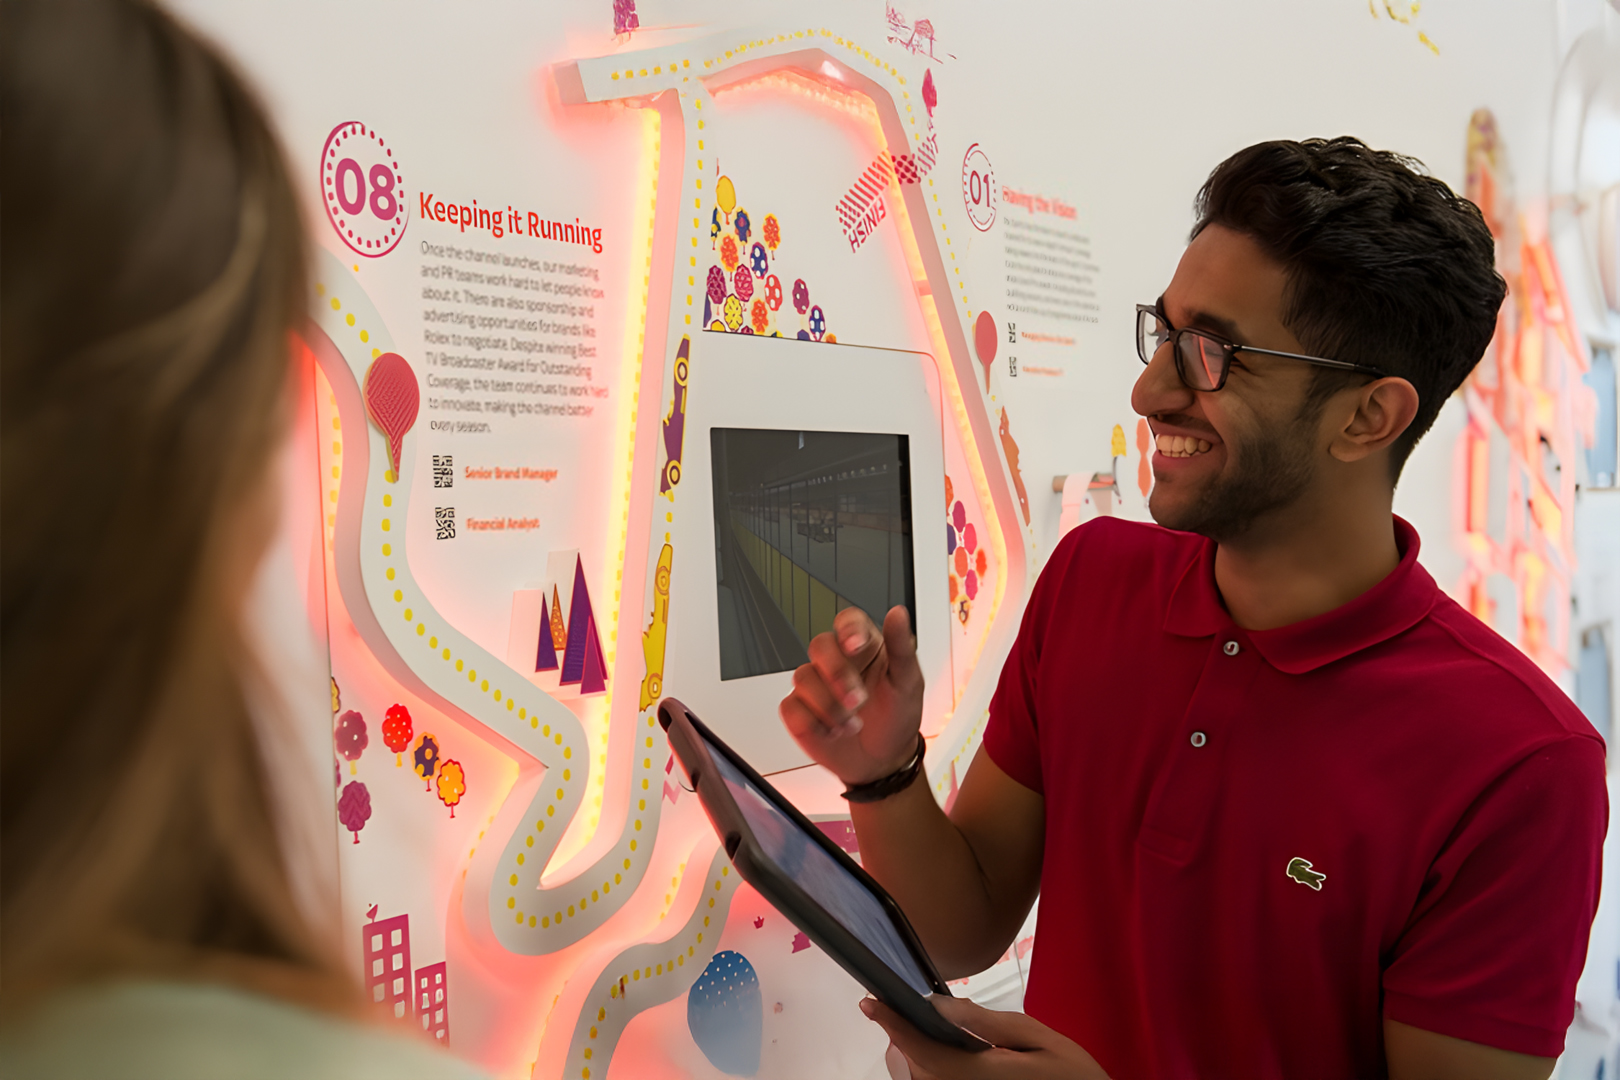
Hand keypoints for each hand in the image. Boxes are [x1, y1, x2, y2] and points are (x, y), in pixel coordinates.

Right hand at [779, 605, 923, 785]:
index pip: (848, 620)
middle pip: (820, 645)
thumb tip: (898, 614)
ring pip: (803, 677)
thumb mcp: (909, 683)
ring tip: (852, 724)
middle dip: (837, 673)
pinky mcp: (799, 710)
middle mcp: (837, 661)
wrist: (883, 762)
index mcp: (864, 646)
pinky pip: (792, 707)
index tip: (855, 645)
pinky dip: (814, 723)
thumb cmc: (897, 717)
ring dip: (830, 706)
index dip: (848, 628)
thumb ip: (901, 647)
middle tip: (857, 699)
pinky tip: (833, 731)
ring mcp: (815, 685)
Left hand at [860, 995, 1110, 1079]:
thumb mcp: (1036, 1037)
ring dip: (914, 1057)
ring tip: (919, 1030)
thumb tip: (940, 1005)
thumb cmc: (1071, 1075)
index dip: (893, 1026)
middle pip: (914, 1071)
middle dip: (901, 1039)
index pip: (922, 1051)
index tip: (871, 1002)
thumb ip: (985, 1022)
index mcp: (980, 1076)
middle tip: (896, 1010)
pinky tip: (945, 1054)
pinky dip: (930, 1071)